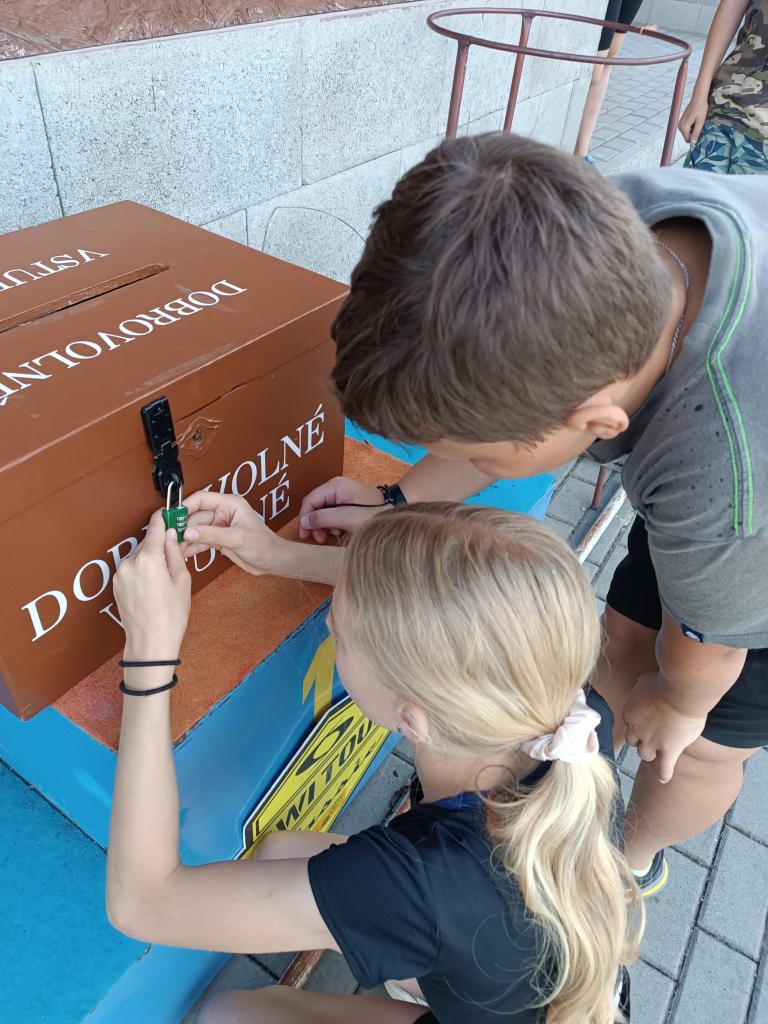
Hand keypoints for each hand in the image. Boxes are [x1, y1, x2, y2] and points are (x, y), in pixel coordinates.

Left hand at [113, 510, 190, 662]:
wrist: (150, 643)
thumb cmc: (170, 616)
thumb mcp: (182, 581)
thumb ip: (175, 553)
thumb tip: (171, 536)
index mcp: (149, 559)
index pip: (155, 527)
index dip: (163, 517)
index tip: (168, 512)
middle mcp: (130, 562)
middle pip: (148, 543)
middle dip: (161, 545)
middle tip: (175, 554)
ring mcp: (121, 574)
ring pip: (139, 556)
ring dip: (151, 559)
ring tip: (165, 578)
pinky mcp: (117, 584)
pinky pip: (132, 569)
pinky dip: (142, 570)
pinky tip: (153, 586)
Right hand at [182, 491, 282, 574]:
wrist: (273, 561)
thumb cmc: (264, 545)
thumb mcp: (237, 538)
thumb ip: (212, 535)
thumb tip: (190, 532)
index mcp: (230, 504)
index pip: (201, 499)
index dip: (185, 506)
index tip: (173, 516)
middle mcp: (223, 513)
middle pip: (195, 515)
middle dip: (182, 525)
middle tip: (170, 535)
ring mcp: (220, 526)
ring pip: (196, 529)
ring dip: (185, 538)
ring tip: (173, 546)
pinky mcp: (218, 539)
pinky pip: (201, 540)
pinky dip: (192, 546)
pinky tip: (182, 553)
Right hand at [298, 477, 389, 543]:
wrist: (396, 511)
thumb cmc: (372, 514)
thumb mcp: (345, 518)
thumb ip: (323, 518)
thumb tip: (304, 522)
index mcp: (334, 487)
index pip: (309, 501)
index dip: (304, 518)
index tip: (304, 535)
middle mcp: (337, 487)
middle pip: (316, 506)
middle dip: (316, 524)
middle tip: (319, 539)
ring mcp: (343, 494)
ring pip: (324, 511)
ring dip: (325, 525)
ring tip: (333, 536)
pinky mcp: (349, 502)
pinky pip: (334, 513)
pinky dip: (334, 523)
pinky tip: (341, 531)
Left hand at [622, 673, 706, 783]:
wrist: (681, 693)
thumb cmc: (664, 682)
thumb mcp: (644, 681)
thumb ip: (640, 691)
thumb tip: (642, 691)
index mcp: (629, 712)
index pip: (629, 722)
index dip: (638, 721)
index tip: (647, 718)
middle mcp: (637, 730)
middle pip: (633, 741)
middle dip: (640, 738)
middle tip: (652, 734)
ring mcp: (652, 742)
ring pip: (645, 755)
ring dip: (650, 753)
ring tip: (658, 751)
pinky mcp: (669, 751)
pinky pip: (664, 767)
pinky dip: (664, 773)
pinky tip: (663, 778)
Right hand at [678, 92, 709, 143]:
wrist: (698, 97)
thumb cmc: (701, 109)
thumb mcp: (700, 122)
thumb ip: (696, 133)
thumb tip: (693, 143)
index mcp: (684, 127)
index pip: (688, 139)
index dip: (695, 137)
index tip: (701, 131)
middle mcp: (680, 126)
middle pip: (687, 136)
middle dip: (694, 133)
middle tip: (700, 126)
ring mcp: (680, 123)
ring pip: (687, 132)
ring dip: (693, 129)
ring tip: (698, 122)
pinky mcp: (682, 120)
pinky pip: (687, 128)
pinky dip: (692, 126)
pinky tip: (696, 120)